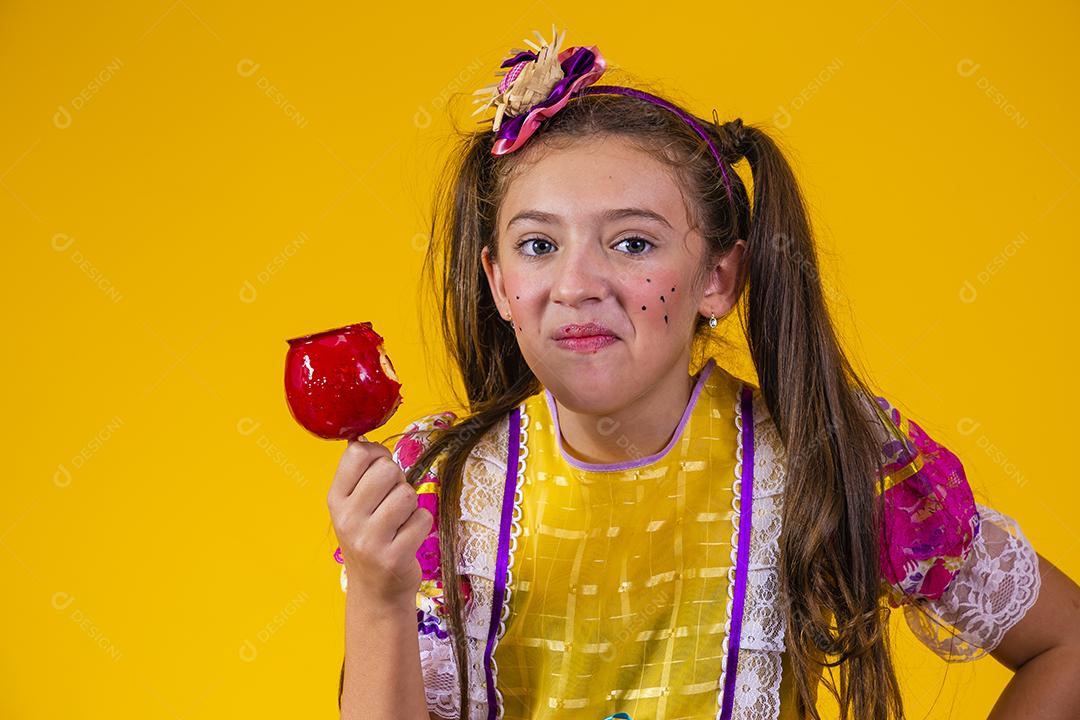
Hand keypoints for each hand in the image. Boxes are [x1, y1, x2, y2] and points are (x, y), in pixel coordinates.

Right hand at [327, 435, 433, 605]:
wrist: (375, 591)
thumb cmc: (369, 537)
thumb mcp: (353, 505)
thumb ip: (361, 473)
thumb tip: (366, 438)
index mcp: (335, 499)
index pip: (358, 453)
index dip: (378, 455)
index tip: (380, 471)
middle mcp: (347, 518)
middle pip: (387, 470)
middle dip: (398, 481)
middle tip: (392, 502)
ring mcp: (368, 540)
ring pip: (407, 494)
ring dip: (411, 505)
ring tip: (399, 522)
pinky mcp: (393, 557)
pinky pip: (423, 519)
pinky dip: (421, 526)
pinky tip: (407, 539)